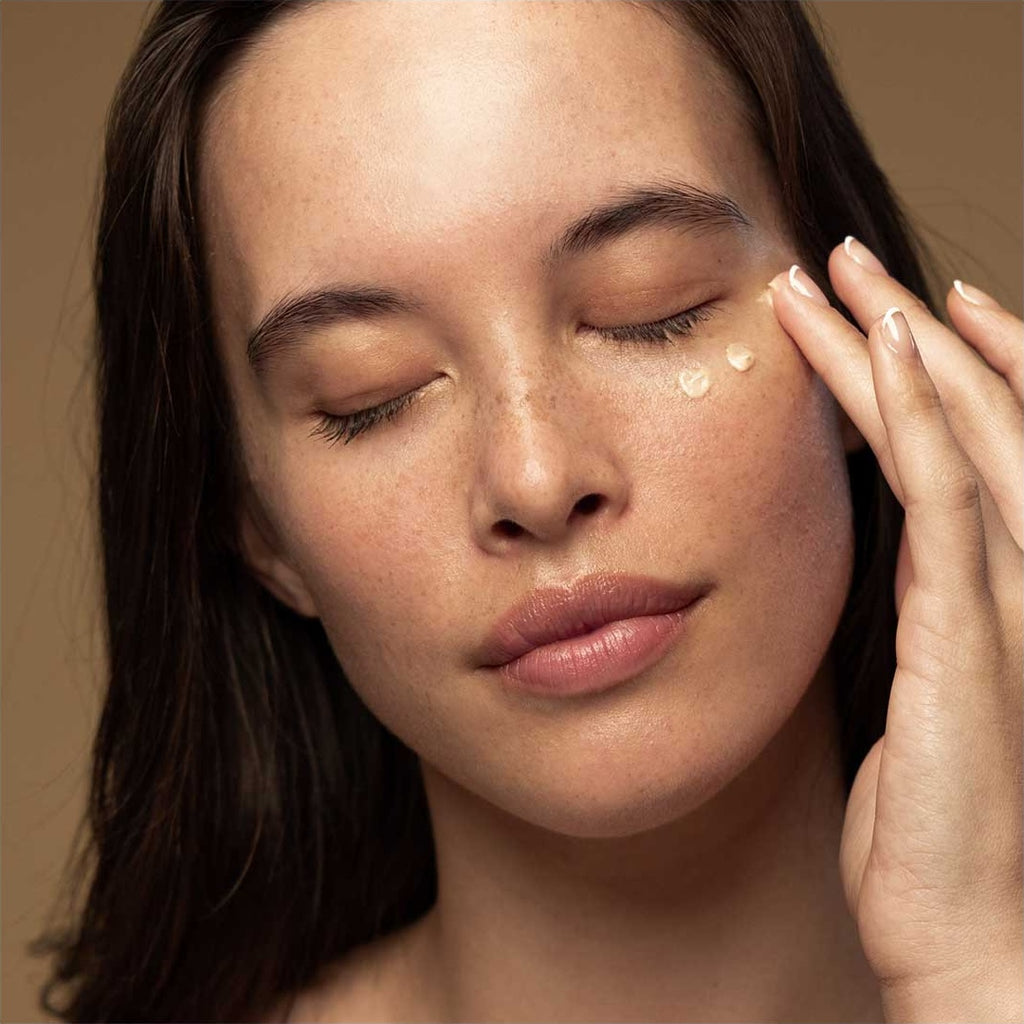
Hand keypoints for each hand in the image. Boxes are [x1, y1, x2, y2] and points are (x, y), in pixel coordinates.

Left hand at [767, 240, 1022, 1021]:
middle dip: (911, 328)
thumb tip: (881, 571)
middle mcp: (1018, 579)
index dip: (941, 371)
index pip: (973, 451)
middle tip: (848, 260)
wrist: (973, 939)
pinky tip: (886, 349)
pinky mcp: (975, 632)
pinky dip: (919, 417)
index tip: (888, 312)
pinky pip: (950, 497)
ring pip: (958, 435)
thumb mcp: (916, 706)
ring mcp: (1009, 600)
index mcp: (994, 592)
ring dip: (901, 345)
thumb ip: (911, 626)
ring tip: (842, 274)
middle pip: (968, 418)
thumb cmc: (937, 834)